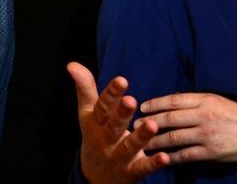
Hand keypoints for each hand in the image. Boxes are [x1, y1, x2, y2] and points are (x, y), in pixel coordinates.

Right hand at [68, 63, 169, 183]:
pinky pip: (142, 168)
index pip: (102, 107)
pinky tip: (165, 157)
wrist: (95, 177)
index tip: (121, 80)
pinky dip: (153, 163)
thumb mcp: (88, 114)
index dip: (111, 94)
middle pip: (113, 126)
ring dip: (141, 137)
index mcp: (96, 124)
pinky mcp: (132, 171)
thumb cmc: (95, 136)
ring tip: (152, 125)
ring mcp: (118, 157)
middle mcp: (105, 140)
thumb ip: (85, 89)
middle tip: (131, 100)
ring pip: (129, 146)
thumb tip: (72, 64)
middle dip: (121, 114)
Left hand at [138, 92, 236, 162]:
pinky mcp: (210, 152)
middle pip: (171, 118)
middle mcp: (204, 116)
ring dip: (156, 141)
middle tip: (135, 126)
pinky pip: (185, 155)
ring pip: (174, 137)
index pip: (175, 100)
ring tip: (142, 143)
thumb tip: (172, 101)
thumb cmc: (235, 114)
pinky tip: (160, 158)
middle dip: (151, 122)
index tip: (142, 107)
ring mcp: (206, 134)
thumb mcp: (217, 100)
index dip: (156, 103)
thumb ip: (196, 101)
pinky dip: (171, 157)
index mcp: (205, 100)